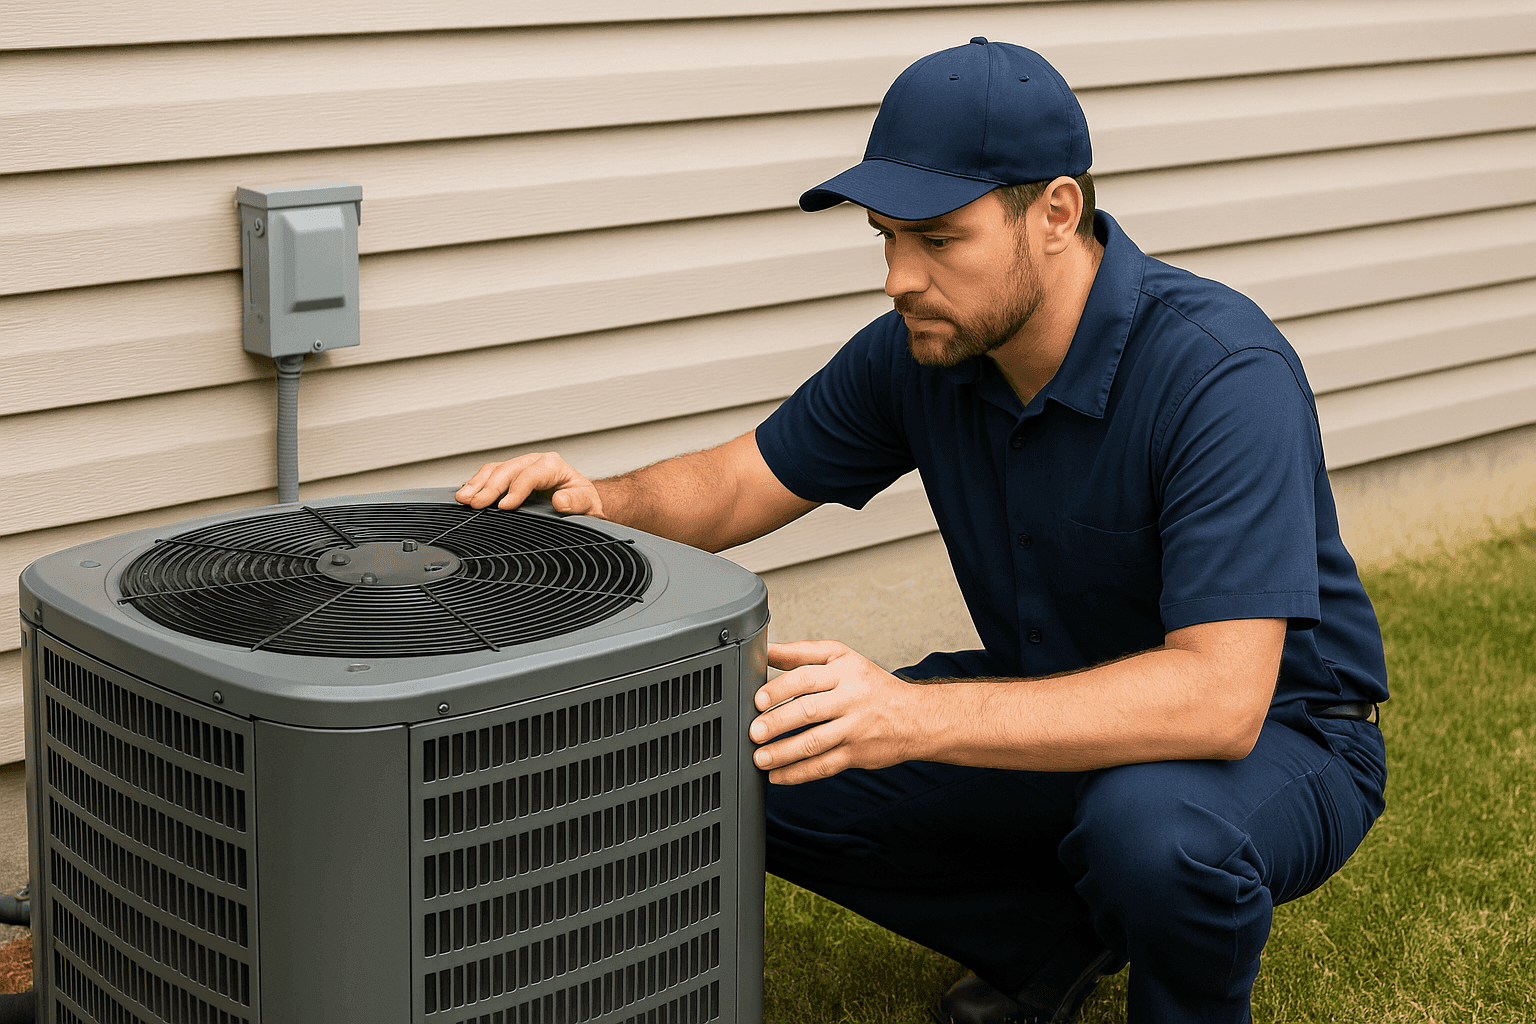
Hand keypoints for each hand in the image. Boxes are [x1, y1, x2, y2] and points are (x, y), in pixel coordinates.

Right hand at [455, 452, 603, 514]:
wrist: (581, 503)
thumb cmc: (583, 502)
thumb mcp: (588, 504)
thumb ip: (576, 502)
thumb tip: (560, 501)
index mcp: (553, 466)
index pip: (530, 474)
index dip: (516, 489)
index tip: (505, 506)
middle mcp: (534, 462)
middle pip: (507, 470)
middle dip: (489, 487)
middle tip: (475, 503)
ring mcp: (520, 468)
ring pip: (494, 470)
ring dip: (477, 484)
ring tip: (463, 498)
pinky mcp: (510, 477)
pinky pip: (490, 476)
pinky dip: (476, 484)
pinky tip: (466, 494)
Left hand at [748, 641, 927, 784]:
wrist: (915, 716)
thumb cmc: (871, 686)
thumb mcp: (841, 659)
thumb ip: (801, 653)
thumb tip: (766, 648)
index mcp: (844, 672)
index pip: (806, 678)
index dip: (779, 689)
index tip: (758, 700)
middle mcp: (850, 699)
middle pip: (808, 711)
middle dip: (777, 723)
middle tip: (754, 732)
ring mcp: (854, 729)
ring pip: (814, 743)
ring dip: (783, 753)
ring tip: (760, 758)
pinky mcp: (857, 755)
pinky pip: (824, 766)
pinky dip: (798, 774)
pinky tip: (778, 776)